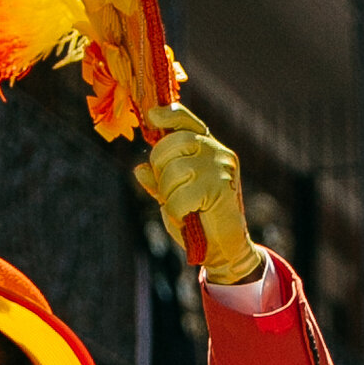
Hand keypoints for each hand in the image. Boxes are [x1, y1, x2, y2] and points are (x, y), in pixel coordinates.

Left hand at [133, 105, 261, 286]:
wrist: (224, 249)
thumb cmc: (198, 221)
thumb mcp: (172, 197)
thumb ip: (158, 182)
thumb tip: (139, 169)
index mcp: (207, 149)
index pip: (185, 121)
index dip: (168, 115)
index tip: (152, 116)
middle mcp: (216, 152)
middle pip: (170, 144)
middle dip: (160, 170)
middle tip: (170, 193)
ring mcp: (220, 167)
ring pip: (173, 171)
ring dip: (169, 196)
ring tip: (183, 209)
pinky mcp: (221, 187)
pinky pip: (181, 195)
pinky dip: (177, 212)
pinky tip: (188, 218)